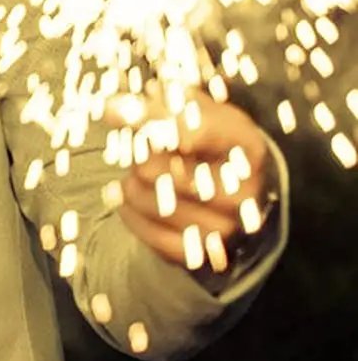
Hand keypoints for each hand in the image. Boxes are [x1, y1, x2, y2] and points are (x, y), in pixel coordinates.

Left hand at [117, 95, 270, 269]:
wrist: (236, 187)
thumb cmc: (209, 141)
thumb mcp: (194, 113)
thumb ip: (155, 106)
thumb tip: (112, 109)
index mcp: (247, 146)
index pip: (194, 129)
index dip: (151, 121)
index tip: (116, 112)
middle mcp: (245, 192)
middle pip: (162, 170)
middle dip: (138, 157)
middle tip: (138, 151)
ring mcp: (228, 227)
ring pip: (154, 203)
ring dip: (132, 185)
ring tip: (135, 174)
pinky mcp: (207, 254)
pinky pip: (154, 237)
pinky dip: (131, 214)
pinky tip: (124, 198)